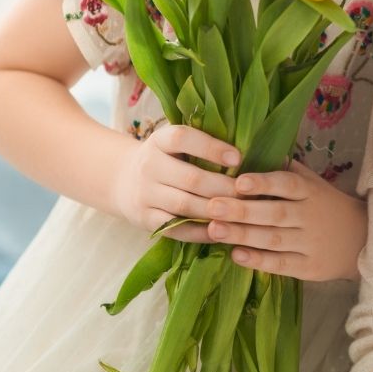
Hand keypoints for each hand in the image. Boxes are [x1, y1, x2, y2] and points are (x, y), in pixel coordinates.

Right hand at [106, 123, 241, 232]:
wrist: (123, 180)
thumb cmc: (165, 159)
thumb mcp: (174, 144)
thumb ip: (202, 144)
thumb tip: (247, 151)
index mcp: (159, 141)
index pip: (182, 139)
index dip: (211, 148)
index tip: (238, 158)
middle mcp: (149, 166)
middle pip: (191, 178)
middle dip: (224, 187)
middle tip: (249, 193)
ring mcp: (145, 194)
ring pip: (185, 205)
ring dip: (216, 211)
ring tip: (241, 213)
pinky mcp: (145, 219)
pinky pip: (176, 229)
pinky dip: (201, 232)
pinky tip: (223, 231)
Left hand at [200, 161, 366, 281]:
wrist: (361, 239)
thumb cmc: (325, 205)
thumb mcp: (312, 182)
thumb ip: (286, 169)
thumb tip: (251, 148)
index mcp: (310, 190)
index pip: (287, 184)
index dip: (264, 183)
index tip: (239, 181)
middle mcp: (311, 215)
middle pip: (275, 213)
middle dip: (242, 210)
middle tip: (212, 206)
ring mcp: (311, 243)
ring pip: (274, 239)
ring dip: (243, 235)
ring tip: (214, 230)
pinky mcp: (309, 267)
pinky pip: (281, 264)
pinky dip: (258, 261)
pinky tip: (236, 255)